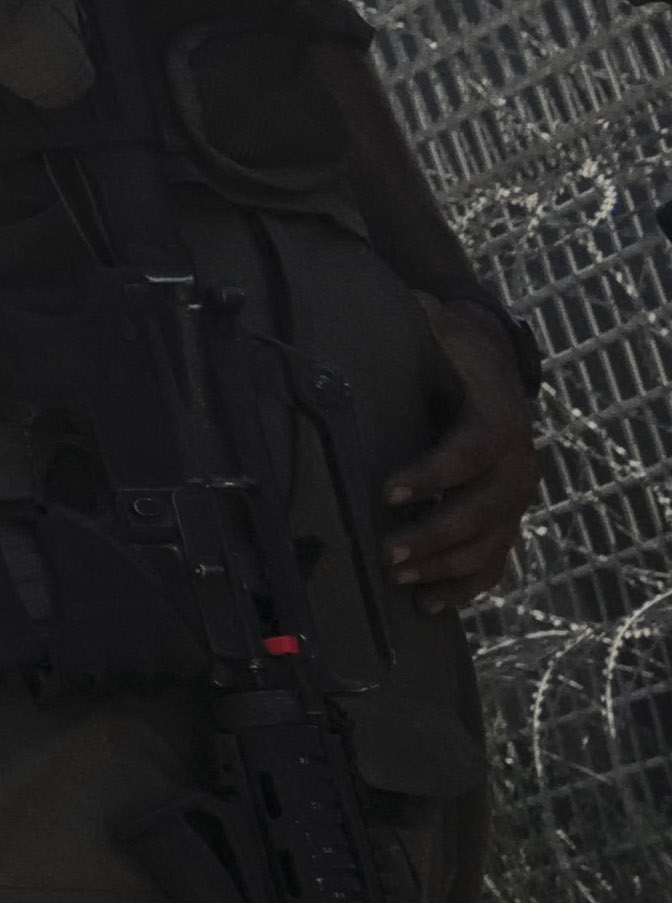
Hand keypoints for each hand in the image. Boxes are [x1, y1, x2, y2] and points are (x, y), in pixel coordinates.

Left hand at [388, 292, 542, 598]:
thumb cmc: (455, 349)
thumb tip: (408, 299)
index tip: (389, 490)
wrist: (494, 369)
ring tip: (400, 578)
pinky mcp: (505, 519)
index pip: (468, 453)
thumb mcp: (442, 325)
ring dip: (446, 566)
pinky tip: (431, 603)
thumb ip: (425, 316)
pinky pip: (495, 562)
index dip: (432, 474)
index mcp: (497, 421)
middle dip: (435, 535)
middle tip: (387, 551)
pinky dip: (466, 586)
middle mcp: (516, 467)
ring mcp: (514, 499)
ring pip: (490, 544)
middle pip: (481, 511)